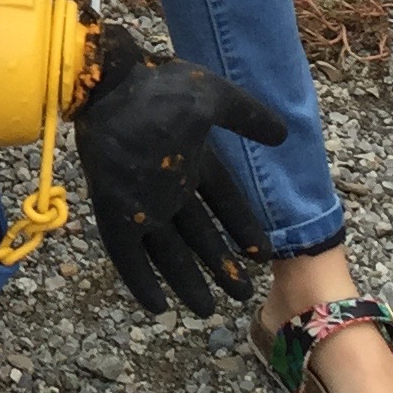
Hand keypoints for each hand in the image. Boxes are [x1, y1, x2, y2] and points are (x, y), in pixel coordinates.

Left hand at [72, 27, 287, 318]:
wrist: (109, 83)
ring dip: (186, 279)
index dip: (243, 227)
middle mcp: (169, 186)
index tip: (262, 254)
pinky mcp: (115, 212)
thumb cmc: (160, 86)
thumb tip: (283, 134)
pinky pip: (128, 255)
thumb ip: (248, 117)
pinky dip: (141, 280)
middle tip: (241, 294)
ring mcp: (141, 201)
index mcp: (193, 160)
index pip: (224, 201)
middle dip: (219, 264)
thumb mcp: (215, 98)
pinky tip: (156, 305)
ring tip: (206, 309)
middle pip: (199, 234)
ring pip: (168, 251)